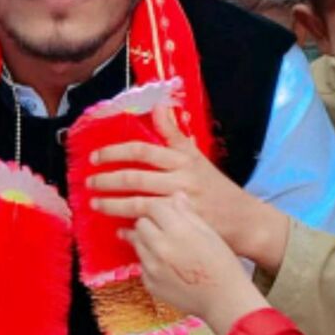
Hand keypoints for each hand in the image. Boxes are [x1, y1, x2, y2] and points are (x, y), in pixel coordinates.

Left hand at [88, 105, 288, 271]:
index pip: (143, 150)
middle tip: (89, 183)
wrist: (245, 220)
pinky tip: (118, 229)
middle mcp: (182, 180)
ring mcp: (182, 206)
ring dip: (113, 205)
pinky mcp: (183, 228)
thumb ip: (174, 134)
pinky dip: (131, 228)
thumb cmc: (215, 186)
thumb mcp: (196, 156)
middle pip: (136, 178)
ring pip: (139, 204)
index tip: (95, 157)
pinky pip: (150, 227)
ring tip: (96, 204)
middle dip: (108, 180)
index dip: (115, 152)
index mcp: (183, 160)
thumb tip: (159, 105)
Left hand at [116, 193, 268, 334]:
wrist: (225, 301)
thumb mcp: (210, 232)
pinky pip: (141, 264)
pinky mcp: (150, 284)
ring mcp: (153, 268)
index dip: (156, 206)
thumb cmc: (222, 264)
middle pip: (140, 224)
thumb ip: (187, 213)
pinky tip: (165, 264)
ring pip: (137, 242)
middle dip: (149, 222)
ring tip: (162, 243)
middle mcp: (161, 247)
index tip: (159, 208)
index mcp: (178, 231)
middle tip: (160, 226)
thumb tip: (175, 196)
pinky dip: (149, 261)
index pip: (152, 207)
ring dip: (146, 239)